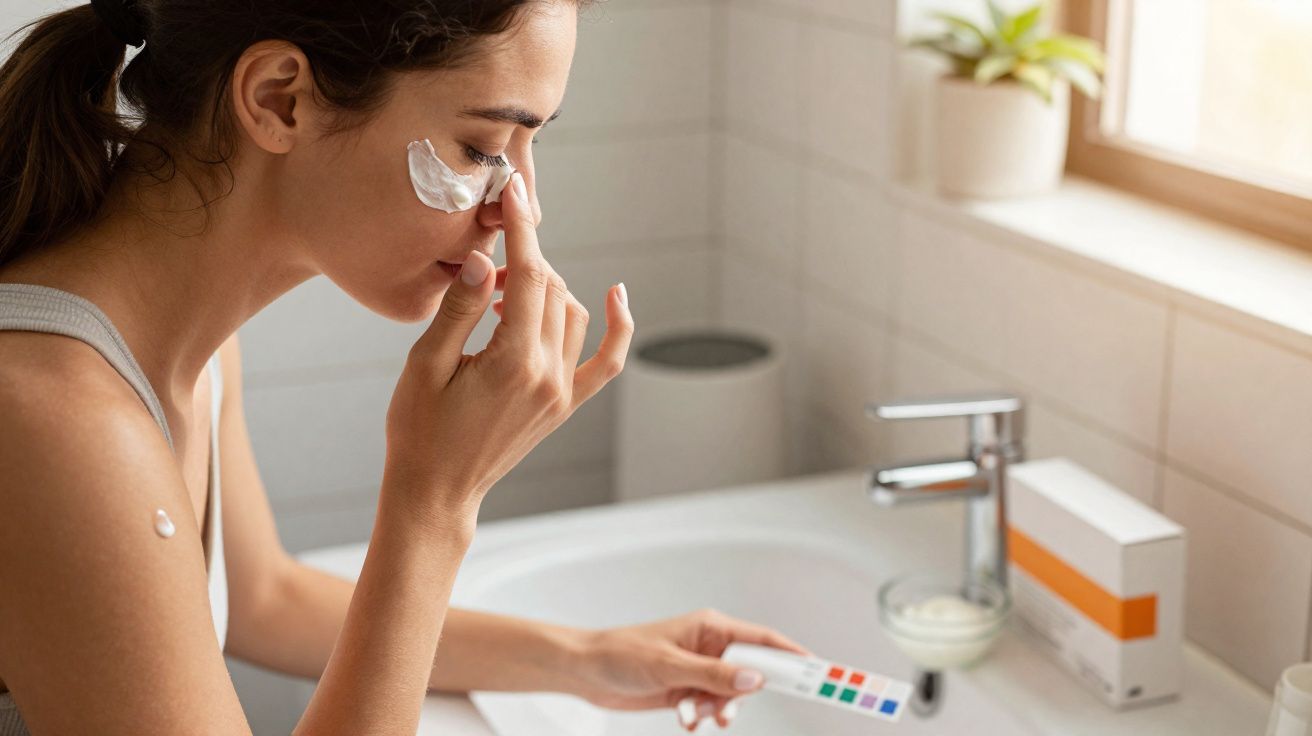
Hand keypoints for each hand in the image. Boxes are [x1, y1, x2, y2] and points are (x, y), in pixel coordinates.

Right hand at [383, 172, 633, 526]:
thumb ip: (461, 309)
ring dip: (546, 288)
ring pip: (573, 313)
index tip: (515, 190)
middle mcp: (548, 377)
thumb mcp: (426, 364)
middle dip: (525, 259)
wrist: (437, 490)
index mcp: (513, 363)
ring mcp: (562, 392)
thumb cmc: (419, 430)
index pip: (530, 276)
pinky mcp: (565, 404)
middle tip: (487, 260)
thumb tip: (488, 259)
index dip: (521, 228)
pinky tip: (619, 295)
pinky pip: (607, 361)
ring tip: (501, 293)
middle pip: (552, 289)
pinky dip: (619, 327)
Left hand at [571, 609, 810, 730]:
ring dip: (718, 709)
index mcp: (712, 627)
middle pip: (752, 673)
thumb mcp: (669, 666)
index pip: (765, 642)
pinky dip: (702, 716)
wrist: (585, 672)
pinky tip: (684, 718)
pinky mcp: (688, 690)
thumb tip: (755, 680)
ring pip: (732, 696)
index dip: (795, 657)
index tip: (820, 674)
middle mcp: (711, 647)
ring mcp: (700, 669)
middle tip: (729, 711)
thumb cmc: (620, 654)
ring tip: (697, 715)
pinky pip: (711, 707)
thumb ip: (714, 675)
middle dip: (743, 695)